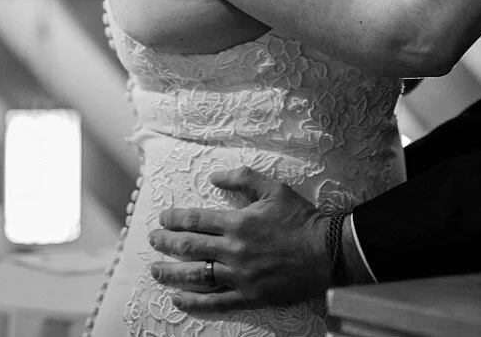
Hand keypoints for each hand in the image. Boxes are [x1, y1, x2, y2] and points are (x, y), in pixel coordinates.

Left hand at [147, 167, 331, 310]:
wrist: (328, 252)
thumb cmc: (302, 219)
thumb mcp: (273, 188)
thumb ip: (242, 178)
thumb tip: (215, 177)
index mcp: (237, 222)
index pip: (195, 220)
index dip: (174, 219)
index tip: (163, 220)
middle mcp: (233, 249)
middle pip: (189, 247)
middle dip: (165, 243)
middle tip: (152, 241)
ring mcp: (240, 275)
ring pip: (196, 275)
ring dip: (171, 273)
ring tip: (156, 271)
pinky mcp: (250, 296)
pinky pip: (216, 302)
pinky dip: (194, 302)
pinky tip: (178, 300)